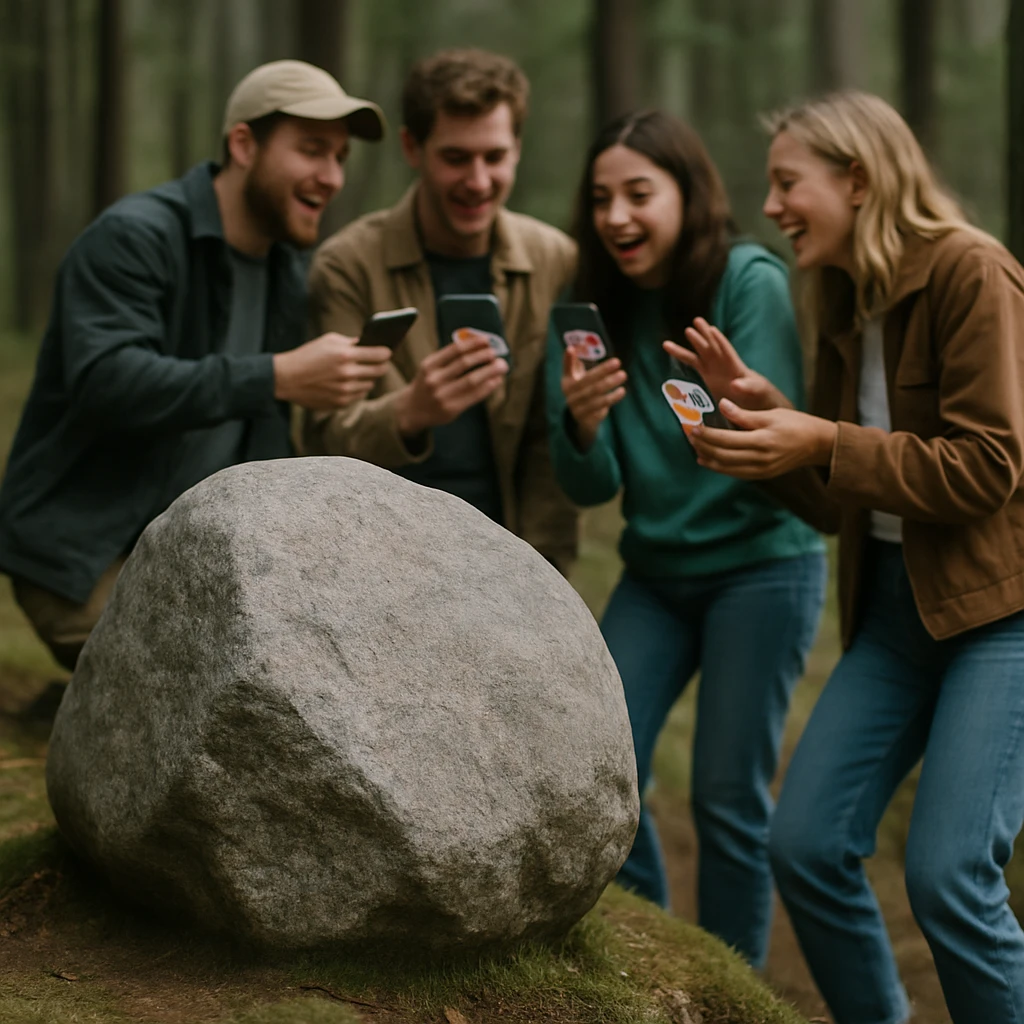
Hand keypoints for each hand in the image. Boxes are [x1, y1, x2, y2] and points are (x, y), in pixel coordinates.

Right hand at [273, 333, 391, 409]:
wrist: (286, 378)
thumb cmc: (308, 355)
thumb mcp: (328, 341)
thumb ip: (351, 343)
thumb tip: (370, 344)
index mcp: (345, 355)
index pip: (380, 354)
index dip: (386, 352)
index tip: (387, 351)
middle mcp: (348, 374)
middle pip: (380, 370)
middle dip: (381, 364)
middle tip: (379, 362)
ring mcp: (345, 390)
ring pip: (370, 384)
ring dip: (368, 377)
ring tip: (359, 371)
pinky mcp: (341, 402)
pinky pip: (359, 395)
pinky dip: (357, 388)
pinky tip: (348, 382)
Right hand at [393, 331, 506, 436]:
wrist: (413, 410)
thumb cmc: (428, 385)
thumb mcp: (431, 367)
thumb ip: (450, 358)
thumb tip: (479, 346)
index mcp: (430, 365)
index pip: (455, 350)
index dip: (473, 343)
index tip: (486, 340)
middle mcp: (434, 379)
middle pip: (465, 363)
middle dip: (484, 356)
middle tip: (496, 353)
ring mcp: (443, 395)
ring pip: (472, 380)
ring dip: (490, 371)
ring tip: (501, 365)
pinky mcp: (451, 409)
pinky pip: (474, 395)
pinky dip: (488, 387)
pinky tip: (496, 381)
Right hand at [561, 350, 626, 450]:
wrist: (579, 420)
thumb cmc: (580, 393)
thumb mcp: (575, 379)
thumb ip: (574, 363)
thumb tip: (576, 346)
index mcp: (567, 383)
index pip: (567, 369)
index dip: (568, 359)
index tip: (572, 348)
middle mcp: (570, 396)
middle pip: (588, 381)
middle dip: (603, 371)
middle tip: (618, 362)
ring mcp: (578, 408)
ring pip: (596, 394)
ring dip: (610, 384)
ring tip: (623, 375)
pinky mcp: (588, 418)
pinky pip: (602, 407)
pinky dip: (612, 398)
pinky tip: (621, 391)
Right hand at [663, 317, 791, 411]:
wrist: (762, 412)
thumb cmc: (765, 401)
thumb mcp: (760, 393)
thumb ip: (749, 387)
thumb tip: (735, 384)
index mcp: (738, 369)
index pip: (727, 352)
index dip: (719, 342)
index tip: (711, 329)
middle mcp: (725, 369)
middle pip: (712, 349)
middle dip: (704, 336)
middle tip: (696, 322)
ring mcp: (716, 375)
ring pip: (702, 357)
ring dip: (694, 345)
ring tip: (686, 331)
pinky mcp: (710, 384)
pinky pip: (696, 371)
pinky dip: (687, 364)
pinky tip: (677, 358)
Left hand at [687, 398, 836, 478]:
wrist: (816, 444)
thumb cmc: (795, 424)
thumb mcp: (771, 414)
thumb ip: (744, 414)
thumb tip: (721, 404)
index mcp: (762, 440)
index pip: (726, 439)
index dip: (708, 434)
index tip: (694, 426)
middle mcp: (760, 459)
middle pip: (723, 455)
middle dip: (703, 445)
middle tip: (690, 435)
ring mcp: (760, 470)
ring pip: (726, 467)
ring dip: (708, 458)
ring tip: (695, 447)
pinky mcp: (761, 475)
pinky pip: (735, 473)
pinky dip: (719, 467)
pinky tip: (707, 460)